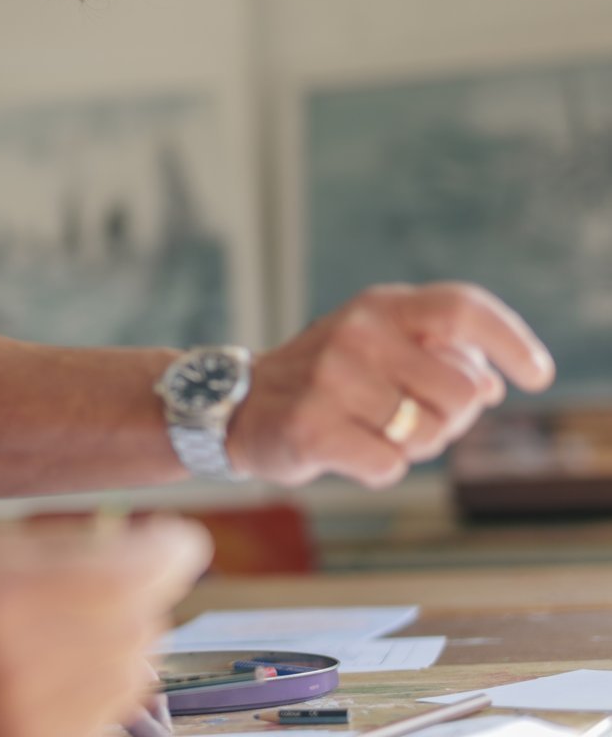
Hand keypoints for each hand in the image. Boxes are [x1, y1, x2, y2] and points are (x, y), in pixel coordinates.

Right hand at [0, 517, 211, 736]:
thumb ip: (60, 550)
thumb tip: (145, 544)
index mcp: (0, 596)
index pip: (131, 573)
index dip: (169, 551)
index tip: (177, 538)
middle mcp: (24, 665)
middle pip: (141, 621)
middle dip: (140, 591)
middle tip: (115, 573)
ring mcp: (34, 720)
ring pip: (134, 669)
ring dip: (124, 638)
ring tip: (73, 622)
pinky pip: (111, 711)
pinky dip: (104, 682)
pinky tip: (60, 665)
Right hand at [229, 282, 554, 487]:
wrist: (238, 404)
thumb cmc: (324, 377)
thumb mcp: (378, 347)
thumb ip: (437, 356)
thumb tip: (491, 383)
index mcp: (380, 307)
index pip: (462, 308)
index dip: (512, 340)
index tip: (538, 376)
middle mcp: (357, 333)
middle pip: (462, 391)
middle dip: (449, 419)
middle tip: (409, 418)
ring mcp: (331, 378)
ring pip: (429, 435)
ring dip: (411, 447)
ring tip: (370, 430)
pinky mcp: (312, 427)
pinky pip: (390, 466)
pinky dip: (378, 469)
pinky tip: (346, 450)